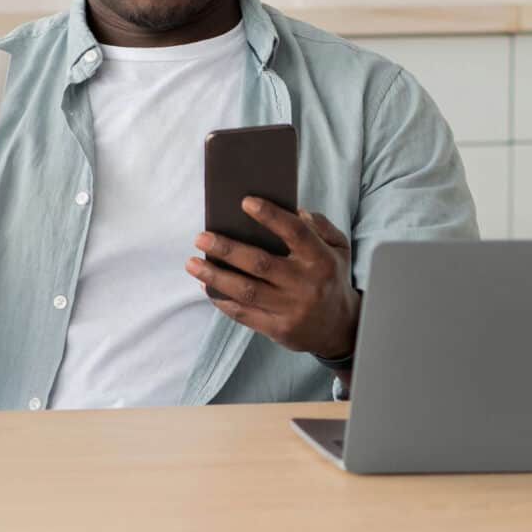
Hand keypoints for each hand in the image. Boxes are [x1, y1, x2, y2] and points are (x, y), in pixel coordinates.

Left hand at [185, 197, 359, 358]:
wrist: (340, 328)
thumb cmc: (331, 277)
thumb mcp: (338, 248)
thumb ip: (319, 226)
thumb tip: (293, 210)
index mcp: (321, 260)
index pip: (295, 233)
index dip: (271, 216)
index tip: (245, 202)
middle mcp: (306, 285)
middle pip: (260, 264)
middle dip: (227, 249)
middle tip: (201, 236)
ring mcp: (291, 309)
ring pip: (246, 291)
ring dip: (214, 276)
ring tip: (191, 262)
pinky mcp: (277, 329)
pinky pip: (243, 313)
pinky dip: (221, 299)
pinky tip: (205, 284)